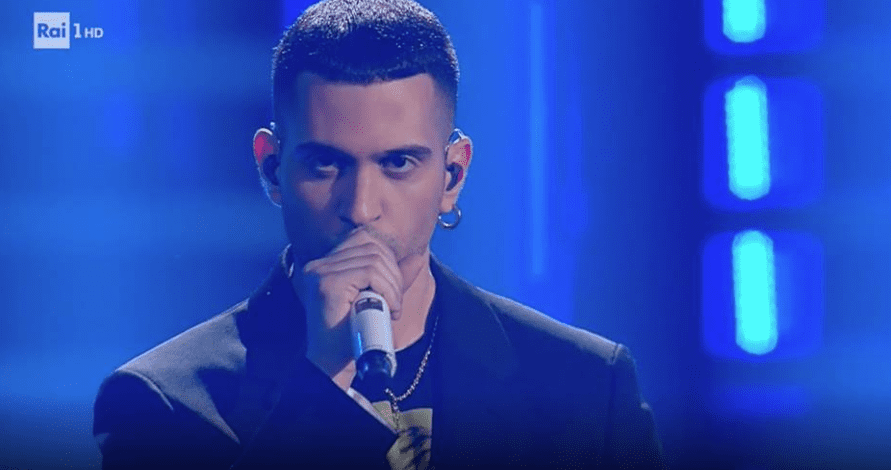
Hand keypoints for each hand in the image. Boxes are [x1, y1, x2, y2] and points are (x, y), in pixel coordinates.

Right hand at [294, 228, 403, 386]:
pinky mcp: (327, 284)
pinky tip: (388, 308)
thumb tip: (418, 258)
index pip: (363, 238)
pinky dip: (387, 289)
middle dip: (394, 273)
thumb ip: (393, 278)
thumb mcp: (378, 299)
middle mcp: (318, 265)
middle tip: (395, 302)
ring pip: (374, 260)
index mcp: (325, 264)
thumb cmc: (353, 334)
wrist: (334, 364)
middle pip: (371, 247)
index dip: (387, 257)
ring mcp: (320, 272)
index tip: (392, 286)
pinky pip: (369, 272)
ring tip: (392, 309)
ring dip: (393, 285)